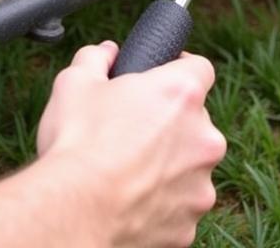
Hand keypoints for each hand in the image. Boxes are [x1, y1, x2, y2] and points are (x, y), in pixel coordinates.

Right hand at [36, 42, 225, 247]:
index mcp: (181, 94)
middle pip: (196, 121)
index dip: (181, 68)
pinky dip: (161, 202)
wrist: (75, 210)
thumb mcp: (76, 81)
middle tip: (132, 127)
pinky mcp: (190, 225)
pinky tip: (129, 199)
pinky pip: (179, 205)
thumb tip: (107, 52)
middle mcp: (204, 138)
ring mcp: (201, 185)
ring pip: (190, 166)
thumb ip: (96, 58)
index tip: (164, 74)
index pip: (201, 68)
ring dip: (169, 164)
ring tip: (127, 168)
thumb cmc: (77, 140)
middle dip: (170, 122)